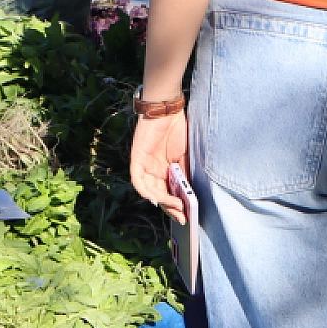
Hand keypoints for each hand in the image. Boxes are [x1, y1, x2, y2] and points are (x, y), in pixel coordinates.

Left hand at [129, 109, 188, 223]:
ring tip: (176, 206)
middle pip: (158, 195)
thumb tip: (190, 196)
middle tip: (182, 216)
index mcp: (164, 170)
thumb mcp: (184, 157)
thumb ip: (184, 175)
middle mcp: (152, 170)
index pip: (168, 193)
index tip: (187, 217)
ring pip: (148, 191)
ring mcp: (143, 165)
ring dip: (162, 201)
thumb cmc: (177, 131)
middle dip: (170, 207)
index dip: (176, 206)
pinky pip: (138, 180)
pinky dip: (146, 191)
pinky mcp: (137, 159)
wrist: (168, 110)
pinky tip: (157, 198)